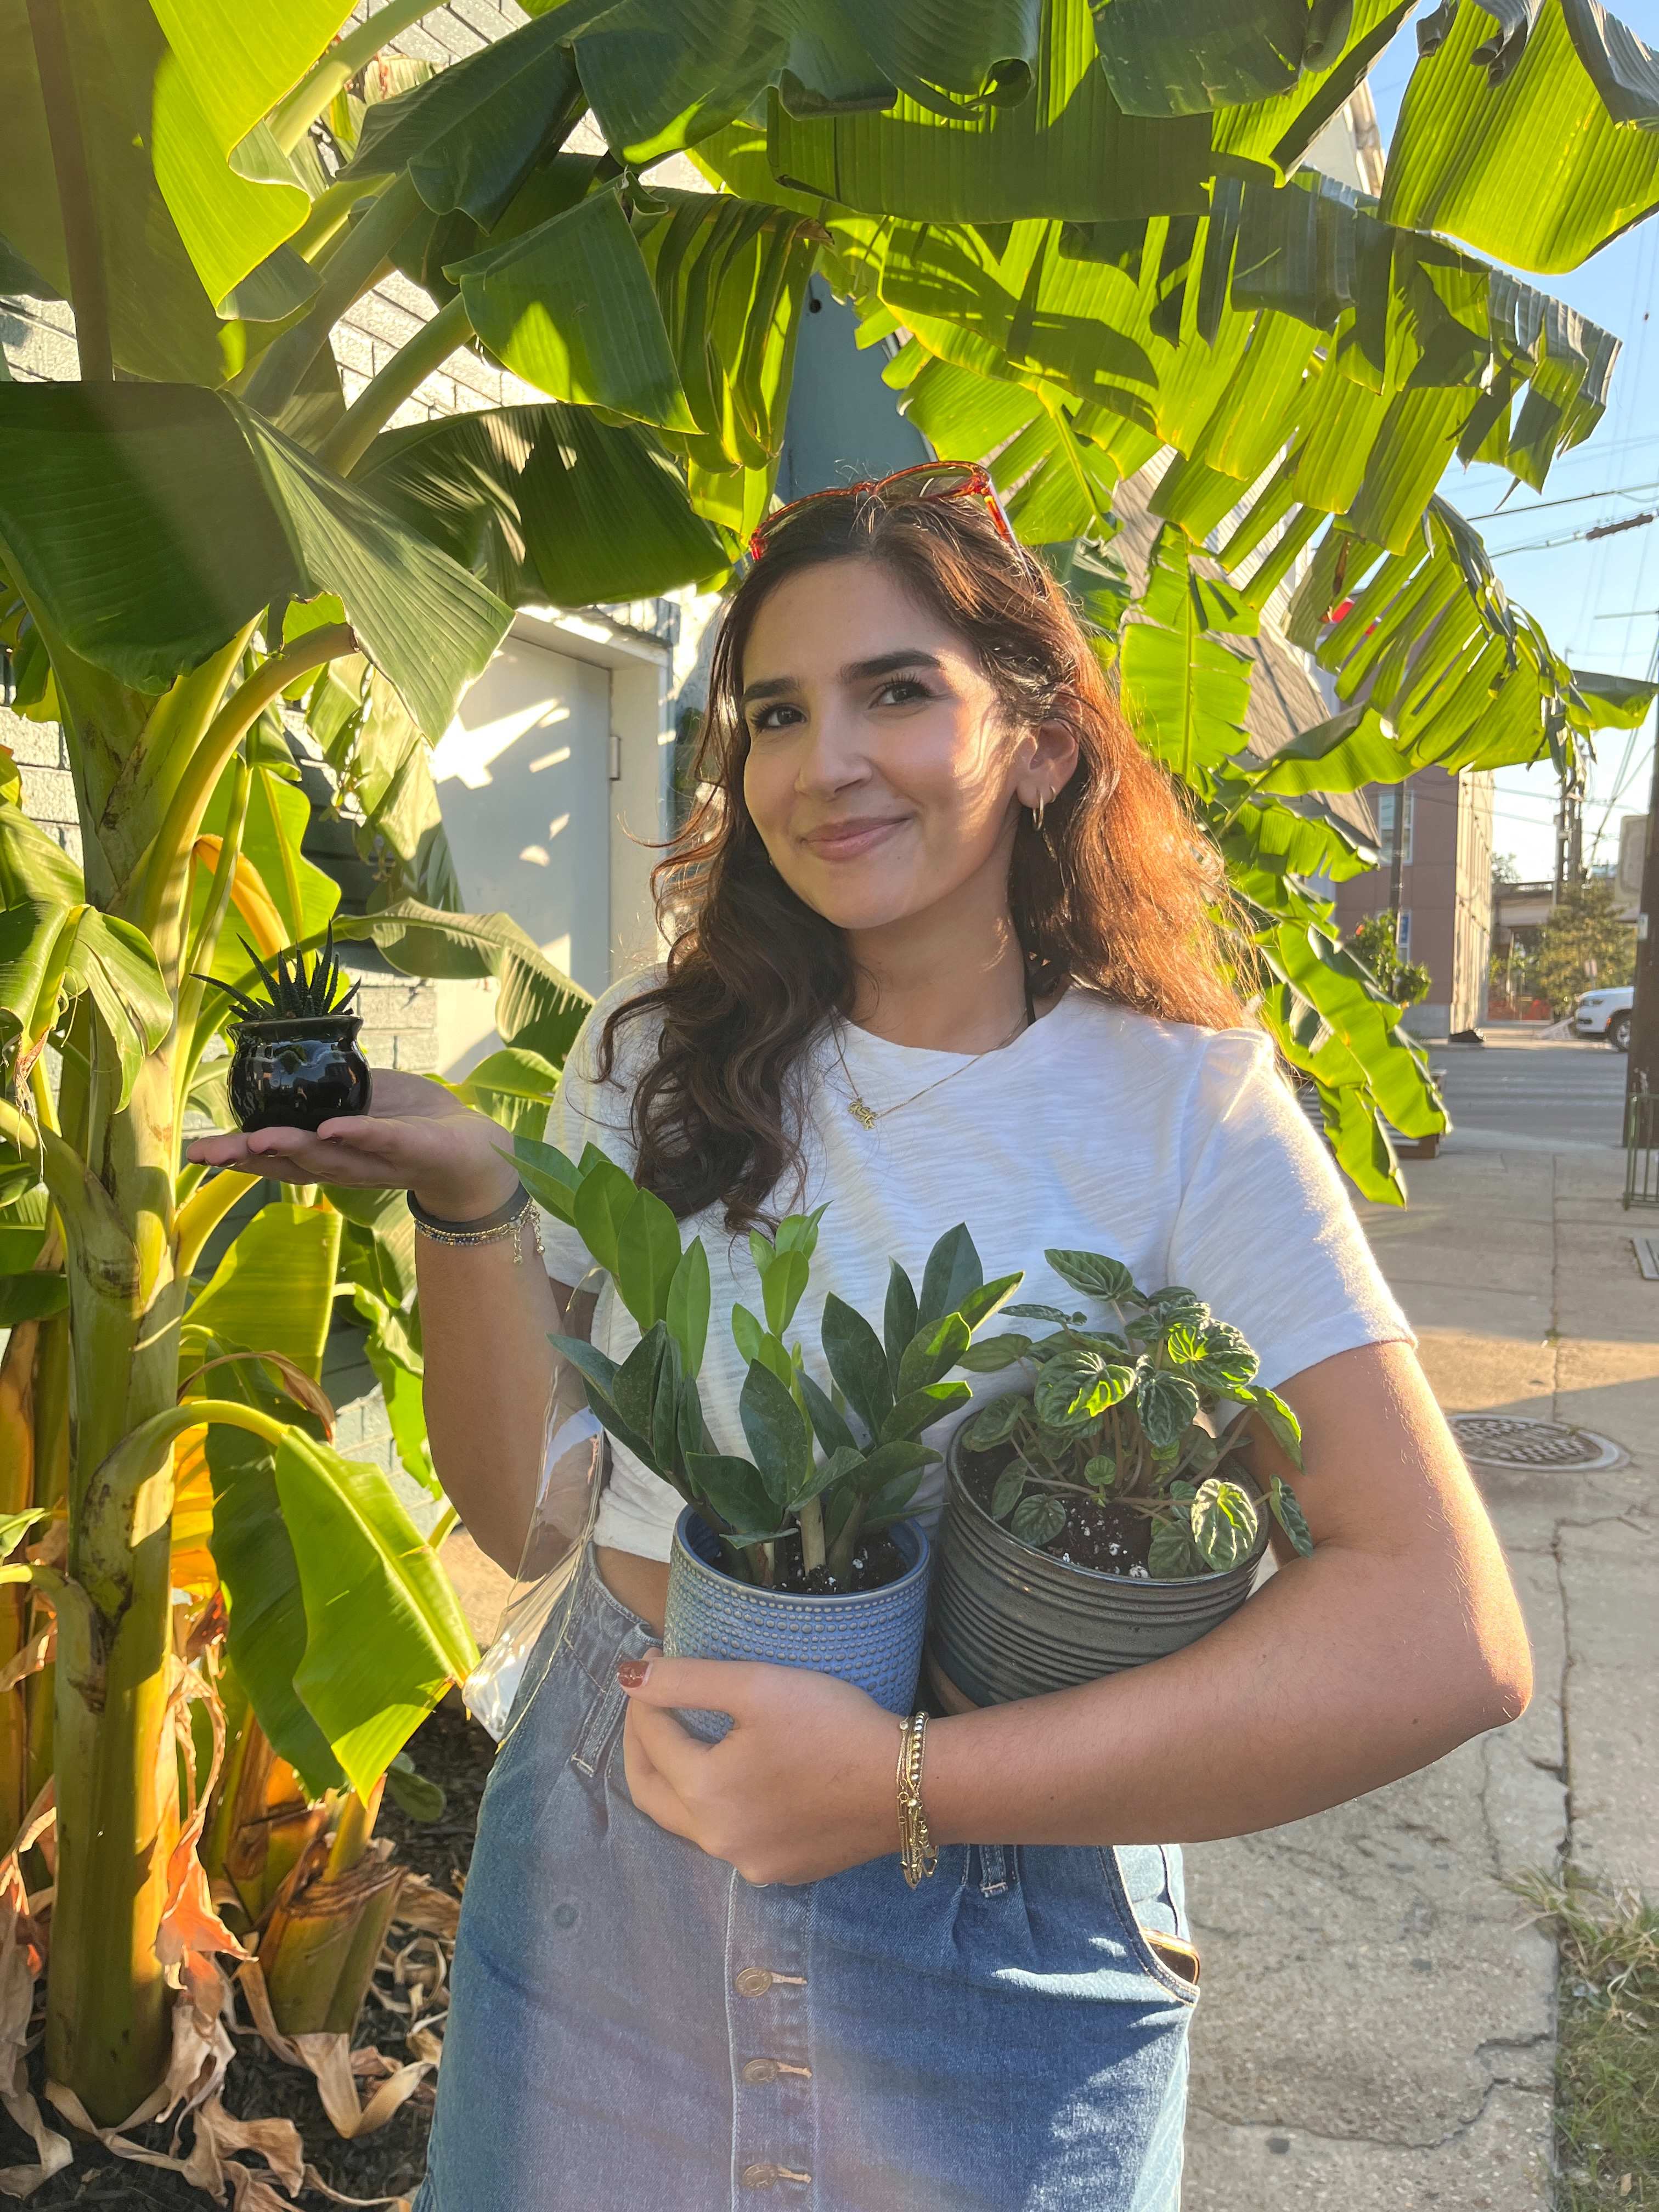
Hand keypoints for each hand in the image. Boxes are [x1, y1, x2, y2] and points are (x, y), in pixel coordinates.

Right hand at [185, 1068, 520, 1219]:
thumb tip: (287, 1058)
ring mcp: (375, 1160)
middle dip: (248, 1157)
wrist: (468, 1147)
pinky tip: (331, 1127)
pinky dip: (357, 1134)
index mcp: (325, 1152)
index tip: (196, 1151)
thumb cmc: (408, 1121)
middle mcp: (343, 1163)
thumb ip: (325, 1091)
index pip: (273, 1157)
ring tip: (258, 1139)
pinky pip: (381, 1141)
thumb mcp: (359, 1101)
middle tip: (209, 1153)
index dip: (236, 1155)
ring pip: (327, 1156)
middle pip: (288, 1164)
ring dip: (292, 1147)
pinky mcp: (410, 1150)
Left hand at [619, 1653, 896, 1884]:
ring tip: (685, 1736)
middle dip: (642, 1745)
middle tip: (647, 1704)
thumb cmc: (832, 1726)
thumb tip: (628, 1676)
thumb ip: (685, 1680)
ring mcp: (751, 1863)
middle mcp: (718, 1842)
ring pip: (691, 1821)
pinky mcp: (783, 1870)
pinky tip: (739, 1778)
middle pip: (653, 1793)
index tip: (654, 1654)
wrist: (909, 1784)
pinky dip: (719, 1805)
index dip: (647, 1693)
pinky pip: (733, 1837)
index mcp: (704, 1794)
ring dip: (677, 1779)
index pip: (653, 1737)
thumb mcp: (755, 1686)